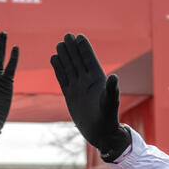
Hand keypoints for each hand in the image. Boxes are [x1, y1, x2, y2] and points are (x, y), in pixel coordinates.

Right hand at [51, 33, 130, 161]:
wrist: (100, 133)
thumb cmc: (108, 117)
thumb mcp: (110, 102)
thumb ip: (111, 89)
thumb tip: (114, 77)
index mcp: (98, 79)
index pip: (90, 60)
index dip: (85, 48)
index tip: (79, 36)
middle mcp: (87, 81)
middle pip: (78, 61)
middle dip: (73, 48)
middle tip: (67, 35)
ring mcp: (78, 87)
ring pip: (70, 68)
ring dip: (65, 56)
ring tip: (59, 44)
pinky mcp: (70, 95)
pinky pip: (62, 78)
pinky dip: (58, 69)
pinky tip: (54, 59)